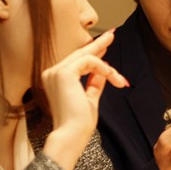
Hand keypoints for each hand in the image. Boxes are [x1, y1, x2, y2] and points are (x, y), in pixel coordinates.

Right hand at [41, 30, 128, 169]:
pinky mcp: (63, 73)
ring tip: (119, 79)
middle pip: (80, 54)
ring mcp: (55, 72)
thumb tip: (102, 72)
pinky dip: (103, 68)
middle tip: (113, 34)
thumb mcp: (89, 99)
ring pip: (87, 57)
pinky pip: (89, 61)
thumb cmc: (78, 124)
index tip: (105, 45)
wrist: (71, 136)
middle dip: (99, 44)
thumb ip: (93, 84)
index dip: (92, 52)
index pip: (76, 61)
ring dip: (107, 68)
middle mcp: (51, 73)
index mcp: (55, 80)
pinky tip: (112, 76)